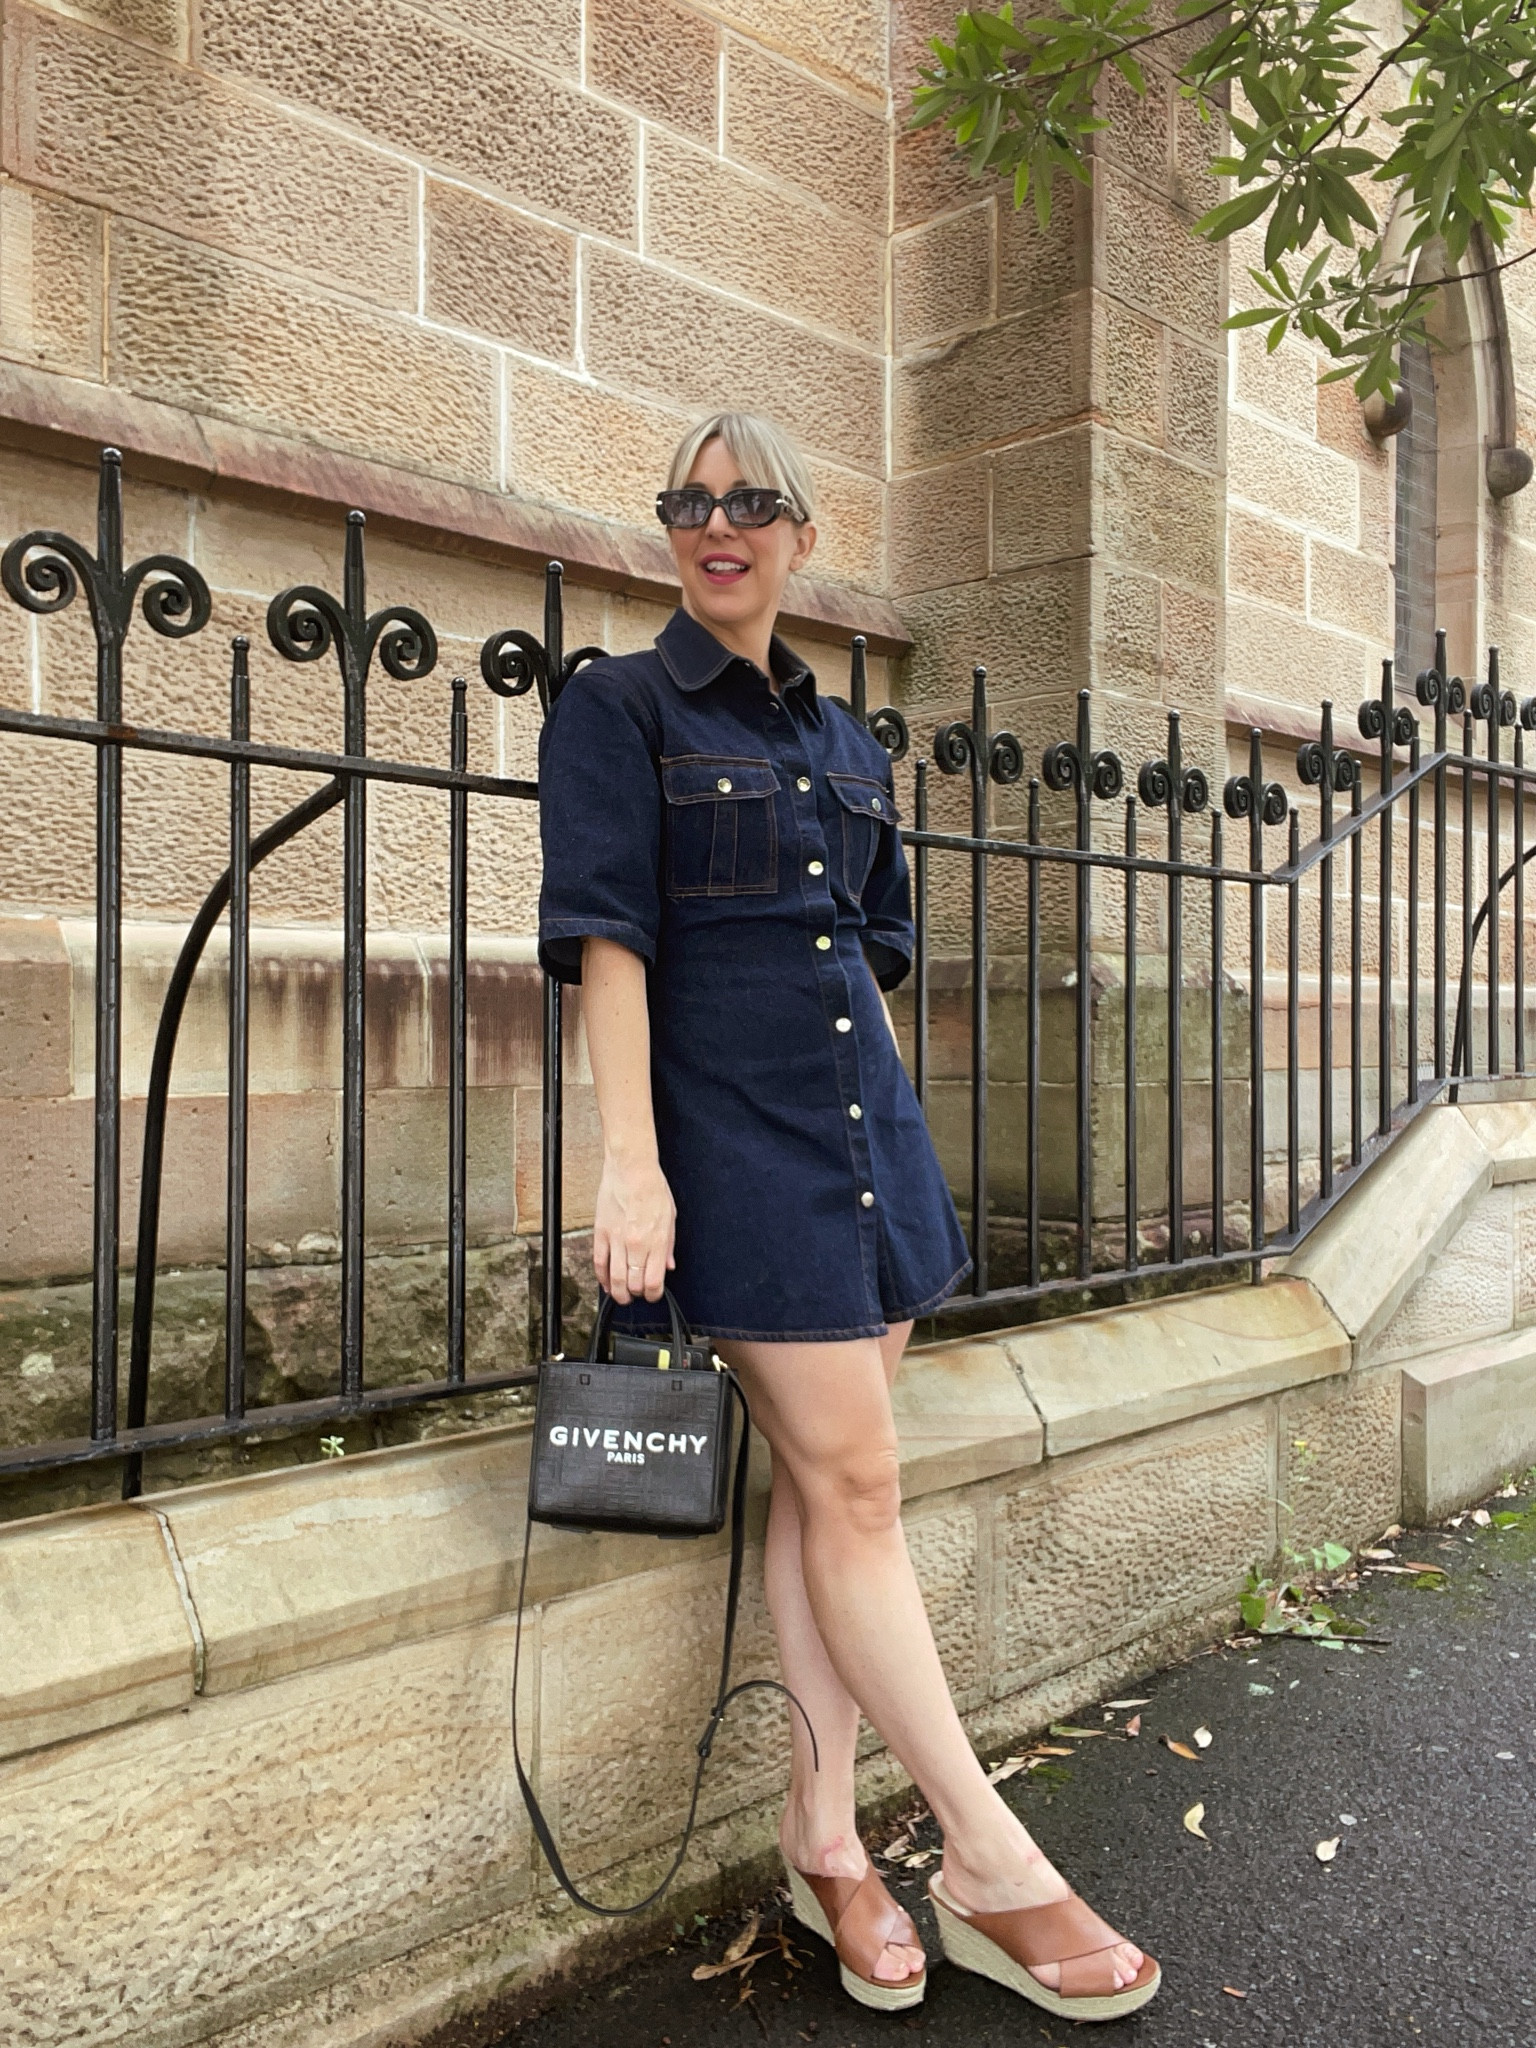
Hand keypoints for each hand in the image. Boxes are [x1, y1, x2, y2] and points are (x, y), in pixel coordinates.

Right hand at [593, 1152, 675, 1303]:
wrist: (632, 1169)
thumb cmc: (652, 1189)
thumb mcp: (670, 1218)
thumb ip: (669, 1246)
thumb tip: (668, 1266)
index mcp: (657, 1241)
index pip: (654, 1281)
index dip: (653, 1294)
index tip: (653, 1294)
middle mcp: (637, 1243)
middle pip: (634, 1284)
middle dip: (636, 1295)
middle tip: (637, 1294)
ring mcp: (617, 1239)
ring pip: (615, 1278)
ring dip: (618, 1292)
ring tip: (621, 1295)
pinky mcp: (601, 1232)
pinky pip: (599, 1262)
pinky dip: (601, 1277)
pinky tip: (606, 1282)